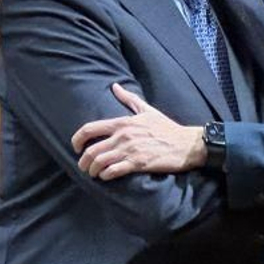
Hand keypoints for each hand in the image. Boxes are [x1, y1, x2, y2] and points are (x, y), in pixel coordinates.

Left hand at [71, 83, 206, 179]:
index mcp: (122, 123)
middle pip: (91, 150)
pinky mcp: (139, 163)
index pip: (89, 129)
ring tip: (94, 174)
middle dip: (83, 161)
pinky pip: (114, 171)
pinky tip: (106, 176)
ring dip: (93, 170)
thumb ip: (129, 99)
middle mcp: (123, 136)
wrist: (187, 144)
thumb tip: (115, 86)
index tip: (76, 147)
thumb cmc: (167, 128)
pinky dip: (106, 175)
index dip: (77, 139)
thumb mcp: (147, 110)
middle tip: (84, 167)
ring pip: (100, 162)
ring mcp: (131, 150)